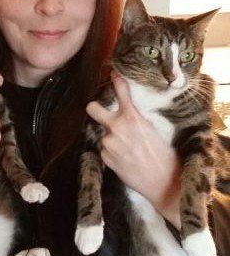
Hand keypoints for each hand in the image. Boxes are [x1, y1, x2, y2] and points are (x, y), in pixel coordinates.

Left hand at [86, 72, 181, 227]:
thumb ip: (135, 121)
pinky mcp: (104, 157)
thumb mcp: (153, 131)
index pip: (121, 93)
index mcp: (133, 118)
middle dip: (94, 108)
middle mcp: (116, 127)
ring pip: (103, 134)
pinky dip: (112, 153)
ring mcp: (108, 143)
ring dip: (111, 139)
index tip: (112, 73)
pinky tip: (125, 160)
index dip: (116, 81)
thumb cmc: (164, 156)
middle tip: (100, 111)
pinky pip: (105, 150)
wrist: (163, 182)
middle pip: (92, 109)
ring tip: (128, 150)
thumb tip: (126, 115)